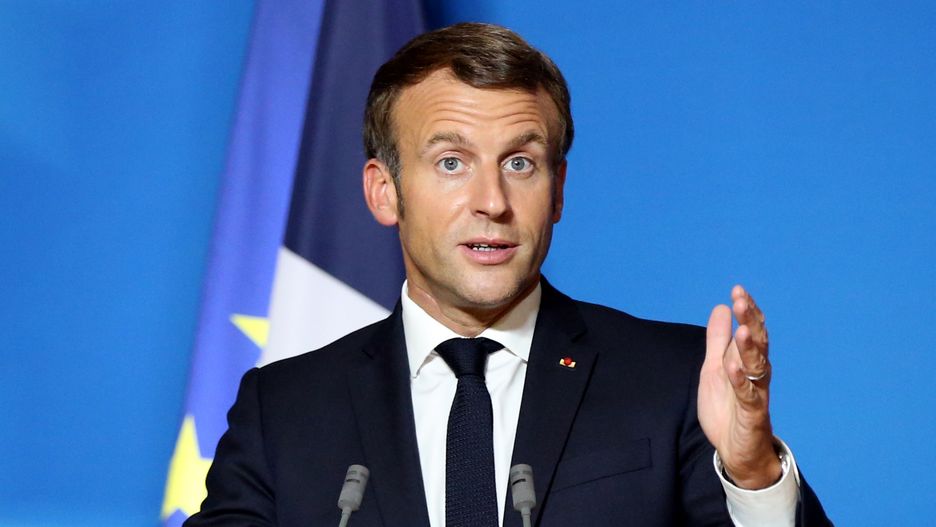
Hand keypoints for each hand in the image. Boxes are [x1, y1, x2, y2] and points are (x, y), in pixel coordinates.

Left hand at [698, 285, 781, 488]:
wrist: (737, 449)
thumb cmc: (728, 408)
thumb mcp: (714, 368)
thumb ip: (718, 340)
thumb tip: (720, 307)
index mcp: (747, 361)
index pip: (752, 330)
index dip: (747, 311)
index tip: (738, 290)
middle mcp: (756, 373)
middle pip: (757, 342)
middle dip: (751, 321)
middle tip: (741, 299)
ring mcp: (756, 392)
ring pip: (757, 366)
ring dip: (749, 347)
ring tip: (742, 328)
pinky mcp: (752, 414)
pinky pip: (748, 395)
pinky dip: (740, 380)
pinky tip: (732, 366)